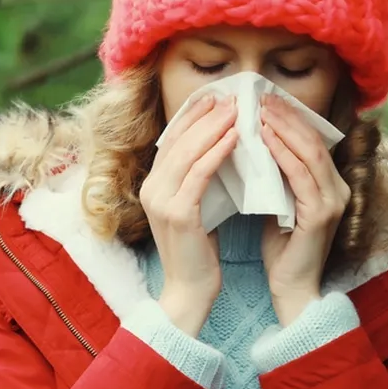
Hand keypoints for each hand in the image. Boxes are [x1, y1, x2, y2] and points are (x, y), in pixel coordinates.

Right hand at [139, 94, 237, 335]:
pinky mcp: (178, 214)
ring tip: (236, 109)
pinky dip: (217, 152)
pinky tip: (235, 137)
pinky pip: (200, 174)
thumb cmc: (198, 252)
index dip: (192, 115)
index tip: (214, 96)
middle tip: (229, 96)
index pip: (172, 140)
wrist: (189, 292)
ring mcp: (162, 201)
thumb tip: (221, 148)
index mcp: (153, 185)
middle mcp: (151, 189)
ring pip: (188, 153)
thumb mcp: (194, 208)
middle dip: (205, 115)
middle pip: (178, 140)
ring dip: (214, 127)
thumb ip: (197, 181)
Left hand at [259, 94, 350, 325]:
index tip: (266, 99)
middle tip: (261, 96)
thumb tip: (253, 144)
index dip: (291, 117)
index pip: (312, 141)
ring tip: (260, 110)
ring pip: (309, 153)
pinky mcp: (321, 215)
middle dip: (287, 116)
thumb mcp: (279, 202)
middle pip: (314, 141)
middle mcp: (338, 189)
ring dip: (283, 128)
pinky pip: (300, 176)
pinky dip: (281, 154)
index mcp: (330, 185)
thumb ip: (276, 176)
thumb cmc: (282, 249)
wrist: (291, 289)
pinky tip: (264, 139)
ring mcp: (333, 202)